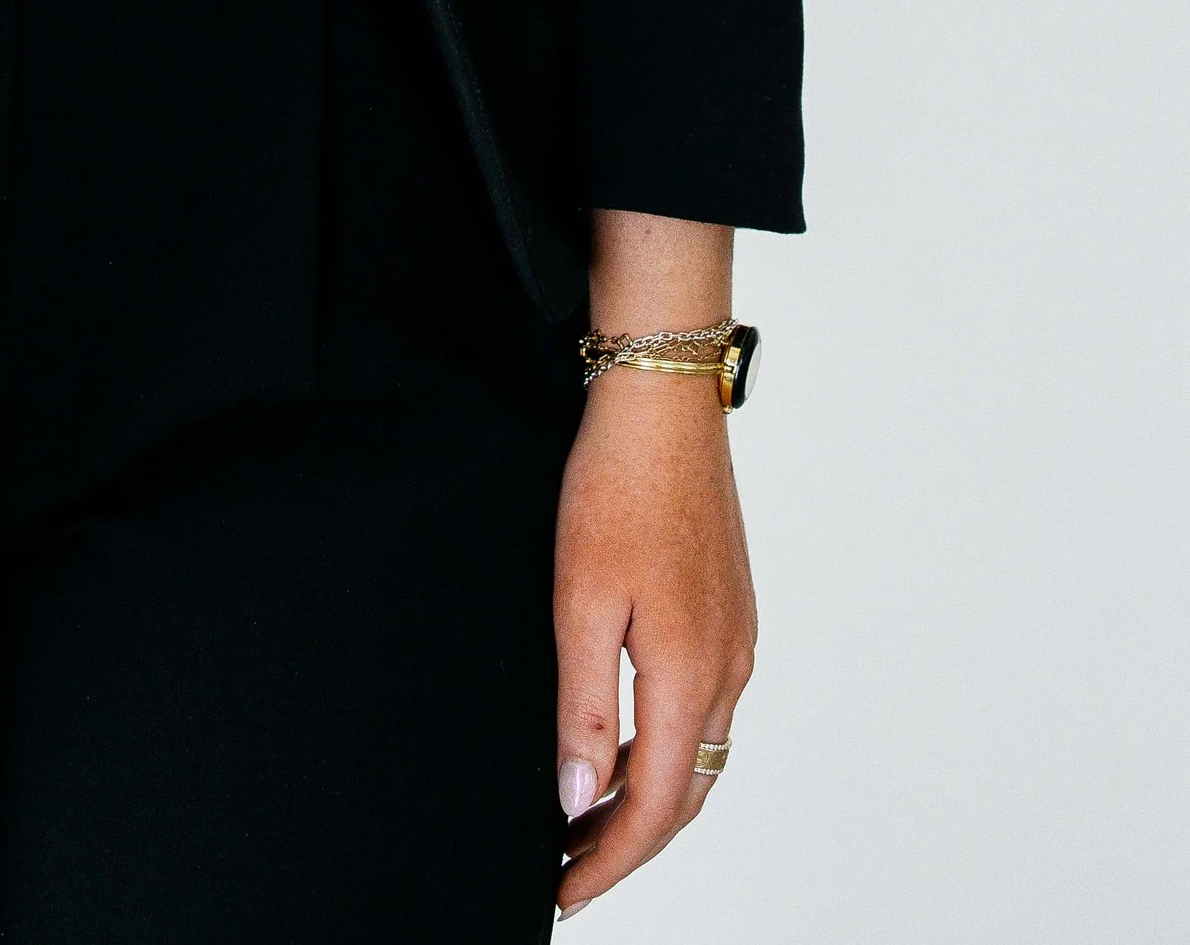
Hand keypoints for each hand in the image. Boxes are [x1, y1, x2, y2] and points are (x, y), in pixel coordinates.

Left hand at [552, 364, 756, 912]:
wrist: (662, 403)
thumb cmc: (616, 488)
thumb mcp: (580, 602)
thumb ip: (584, 709)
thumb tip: (583, 804)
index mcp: (691, 676)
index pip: (657, 807)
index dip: (610, 863)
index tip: (562, 895)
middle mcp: (728, 670)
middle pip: (686, 794)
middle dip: (628, 844)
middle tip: (565, 871)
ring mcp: (736, 640)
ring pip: (697, 755)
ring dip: (646, 798)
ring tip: (582, 820)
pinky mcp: (729, 613)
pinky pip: (701, 711)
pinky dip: (662, 748)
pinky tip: (618, 742)